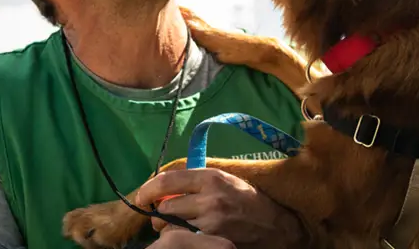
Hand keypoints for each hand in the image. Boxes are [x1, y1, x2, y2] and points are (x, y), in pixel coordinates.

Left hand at [135, 168, 305, 248]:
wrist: (277, 226)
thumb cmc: (249, 201)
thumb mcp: (227, 181)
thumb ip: (198, 180)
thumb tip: (165, 186)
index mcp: (211, 178)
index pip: (167, 181)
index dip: (148, 190)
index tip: (141, 198)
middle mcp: (210, 198)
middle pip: (165, 207)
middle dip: (160, 214)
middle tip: (164, 217)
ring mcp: (211, 222)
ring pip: (170, 227)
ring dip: (169, 228)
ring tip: (180, 227)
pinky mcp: (213, 240)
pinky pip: (183, 240)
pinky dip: (181, 239)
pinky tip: (189, 237)